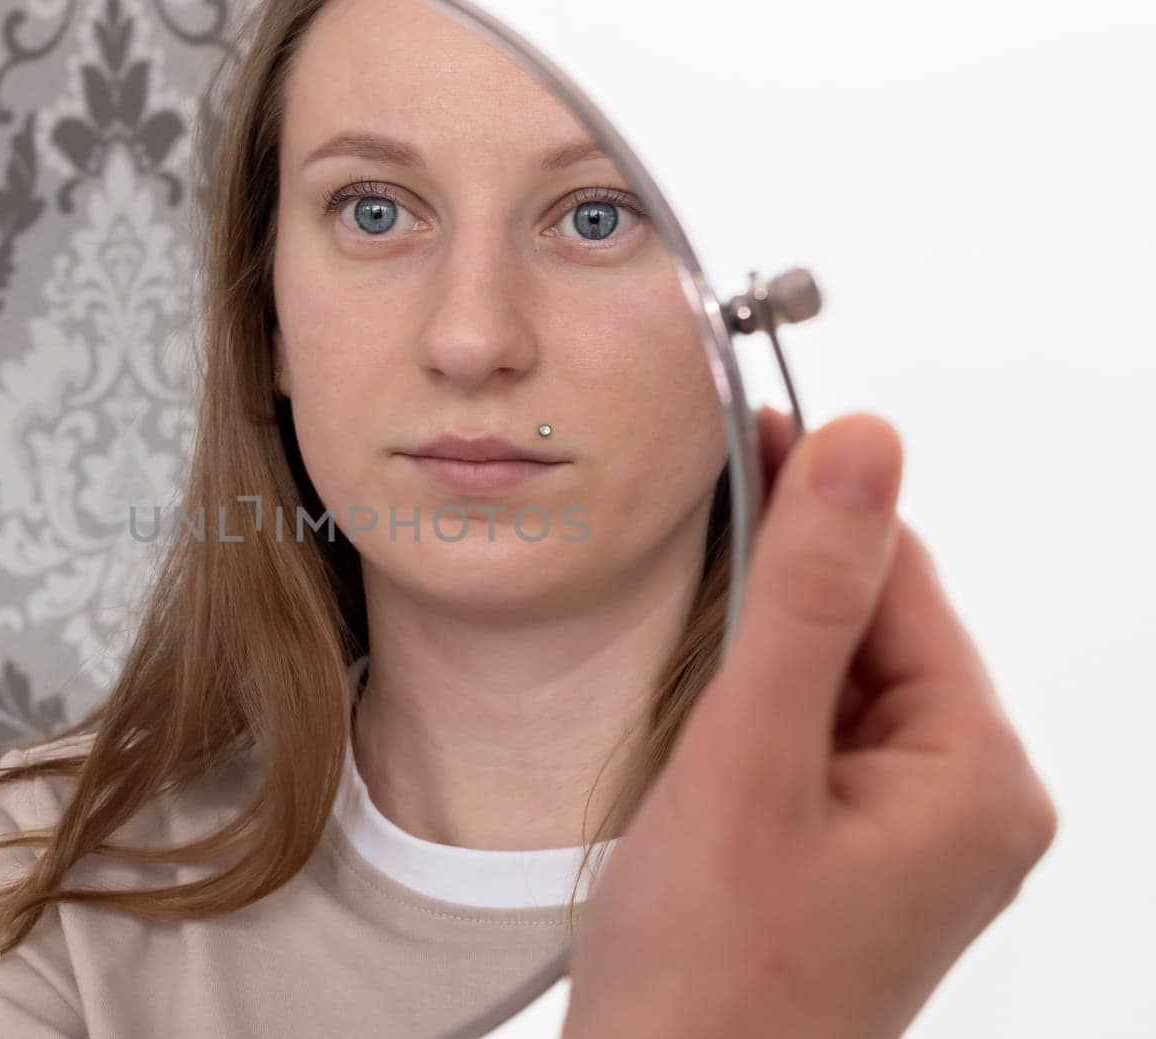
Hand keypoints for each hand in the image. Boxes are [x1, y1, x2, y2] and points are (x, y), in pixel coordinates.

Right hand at [562, 409, 1057, 1038]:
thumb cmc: (709, 979)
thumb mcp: (747, 764)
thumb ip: (803, 597)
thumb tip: (864, 443)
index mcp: (976, 776)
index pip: (903, 579)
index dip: (816, 499)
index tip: (742, 428)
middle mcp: (966, 803)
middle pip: (875, 626)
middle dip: (779, 580)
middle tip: (684, 527)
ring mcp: (913, 835)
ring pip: (838, 680)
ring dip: (759, 644)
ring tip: (675, 637)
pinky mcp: (855, 854)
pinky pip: (816, 737)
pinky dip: (755, 706)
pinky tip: (695, 710)